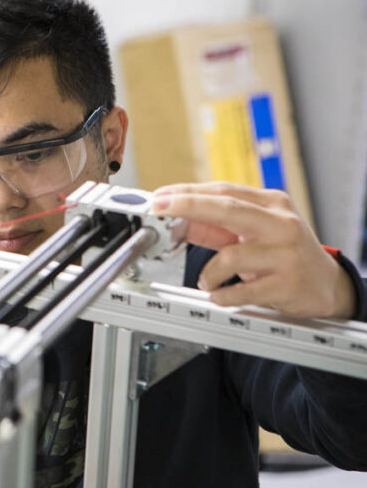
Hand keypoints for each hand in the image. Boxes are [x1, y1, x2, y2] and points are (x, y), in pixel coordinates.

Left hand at [152, 182, 355, 319]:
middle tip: (160, 209)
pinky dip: (223, 295)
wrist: (326, 285)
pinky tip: (219, 295)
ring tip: (207, 281)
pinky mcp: (288, 284)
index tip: (160, 197)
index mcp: (271, 204)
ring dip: (208, 272)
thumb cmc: (284, 254)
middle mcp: (281, 224)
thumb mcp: (252, 233)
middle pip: (228, 208)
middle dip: (188, 206)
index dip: (187, 193)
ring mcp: (287, 254)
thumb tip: (176, 222)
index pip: (223, 191)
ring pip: (231, 256)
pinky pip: (243, 290)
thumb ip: (215, 228)